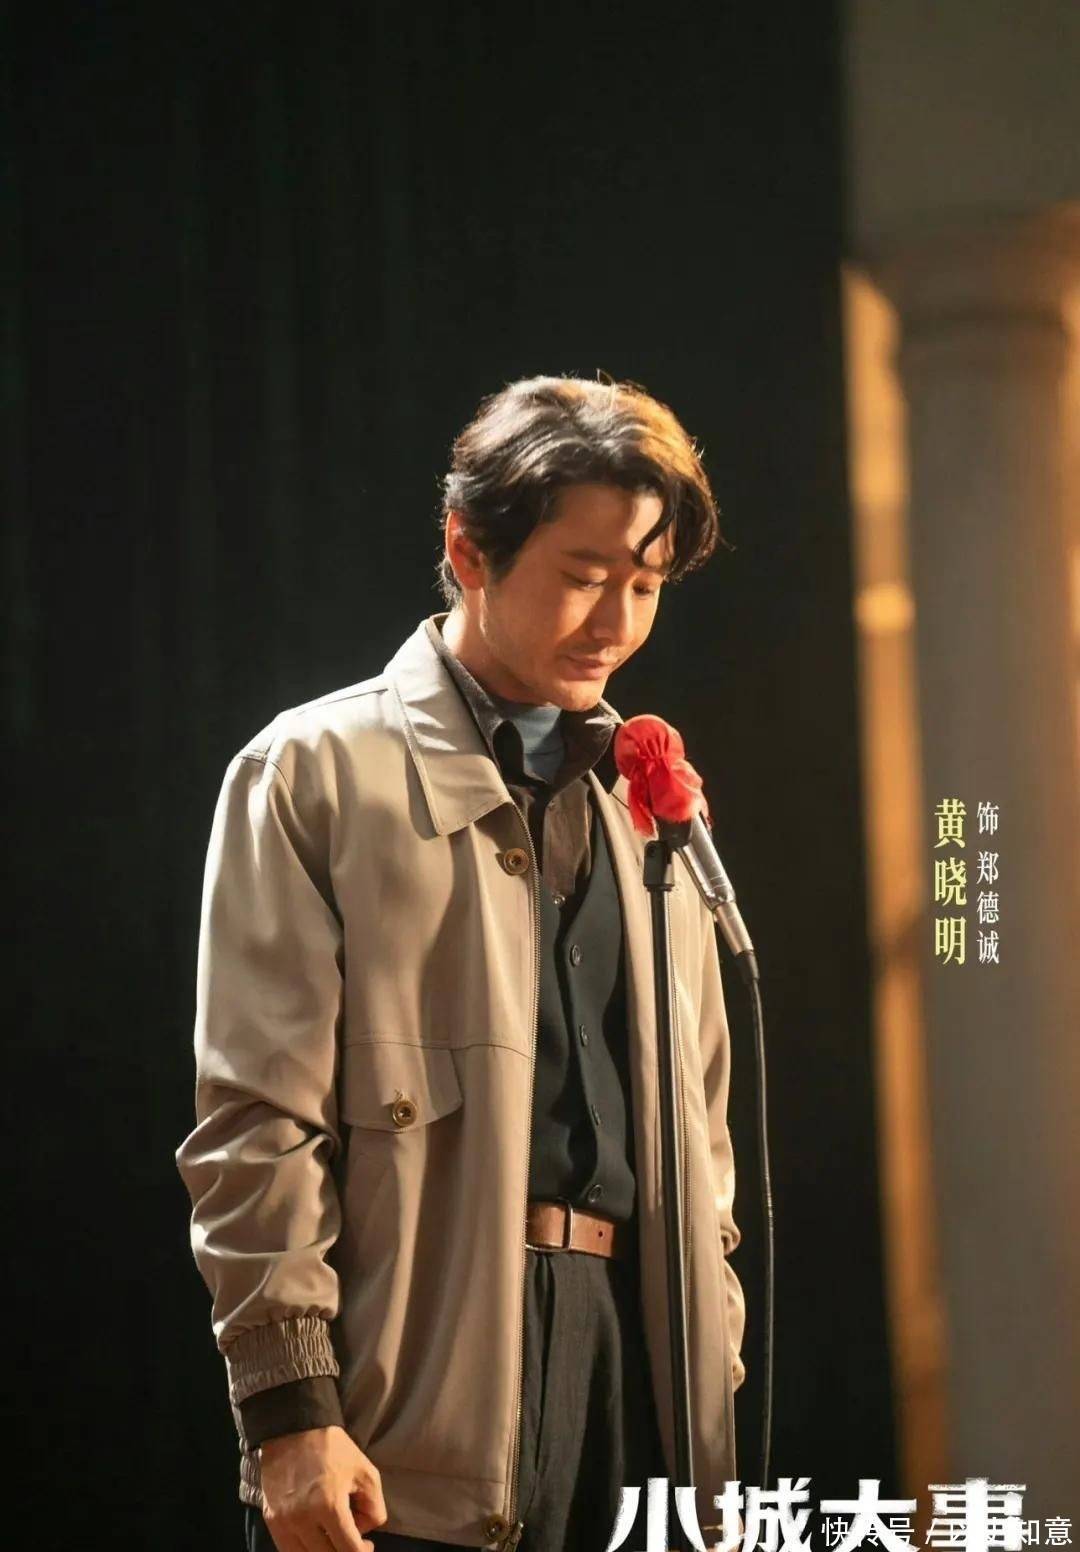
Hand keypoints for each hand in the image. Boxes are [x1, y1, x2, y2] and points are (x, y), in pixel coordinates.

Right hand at [257, 1424, 387, 1551]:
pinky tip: (315, 1538)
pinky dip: (304, 1550)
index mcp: (329, 1506)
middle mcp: (302, 1520)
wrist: (293, 1429)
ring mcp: (283, 1522)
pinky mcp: (270, 1521)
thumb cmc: (333, 1449)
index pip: (349, 1551)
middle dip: (344, 1551)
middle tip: (352, 1541)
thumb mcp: (366, 1472)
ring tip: (333, 1539)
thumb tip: (364, 1533)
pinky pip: (288, 1550)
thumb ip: (374, 1508)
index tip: (367, 1544)